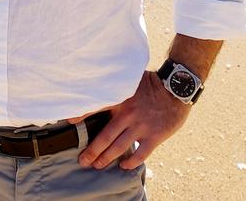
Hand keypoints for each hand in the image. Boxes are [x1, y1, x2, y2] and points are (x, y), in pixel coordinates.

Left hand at [74, 70, 189, 169]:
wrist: (175, 88)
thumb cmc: (151, 83)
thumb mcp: (129, 79)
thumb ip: (115, 86)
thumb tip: (98, 85)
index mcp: (120, 97)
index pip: (96, 106)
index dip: (82, 114)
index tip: (69, 122)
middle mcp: (127, 114)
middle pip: (105, 136)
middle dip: (92, 151)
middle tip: (83, 160)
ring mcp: (141, 126)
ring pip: (119, 147)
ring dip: (106, 158)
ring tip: (97, 165)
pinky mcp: (154, 136)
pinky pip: (140, 153)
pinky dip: (131, 162)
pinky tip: (123, 166)